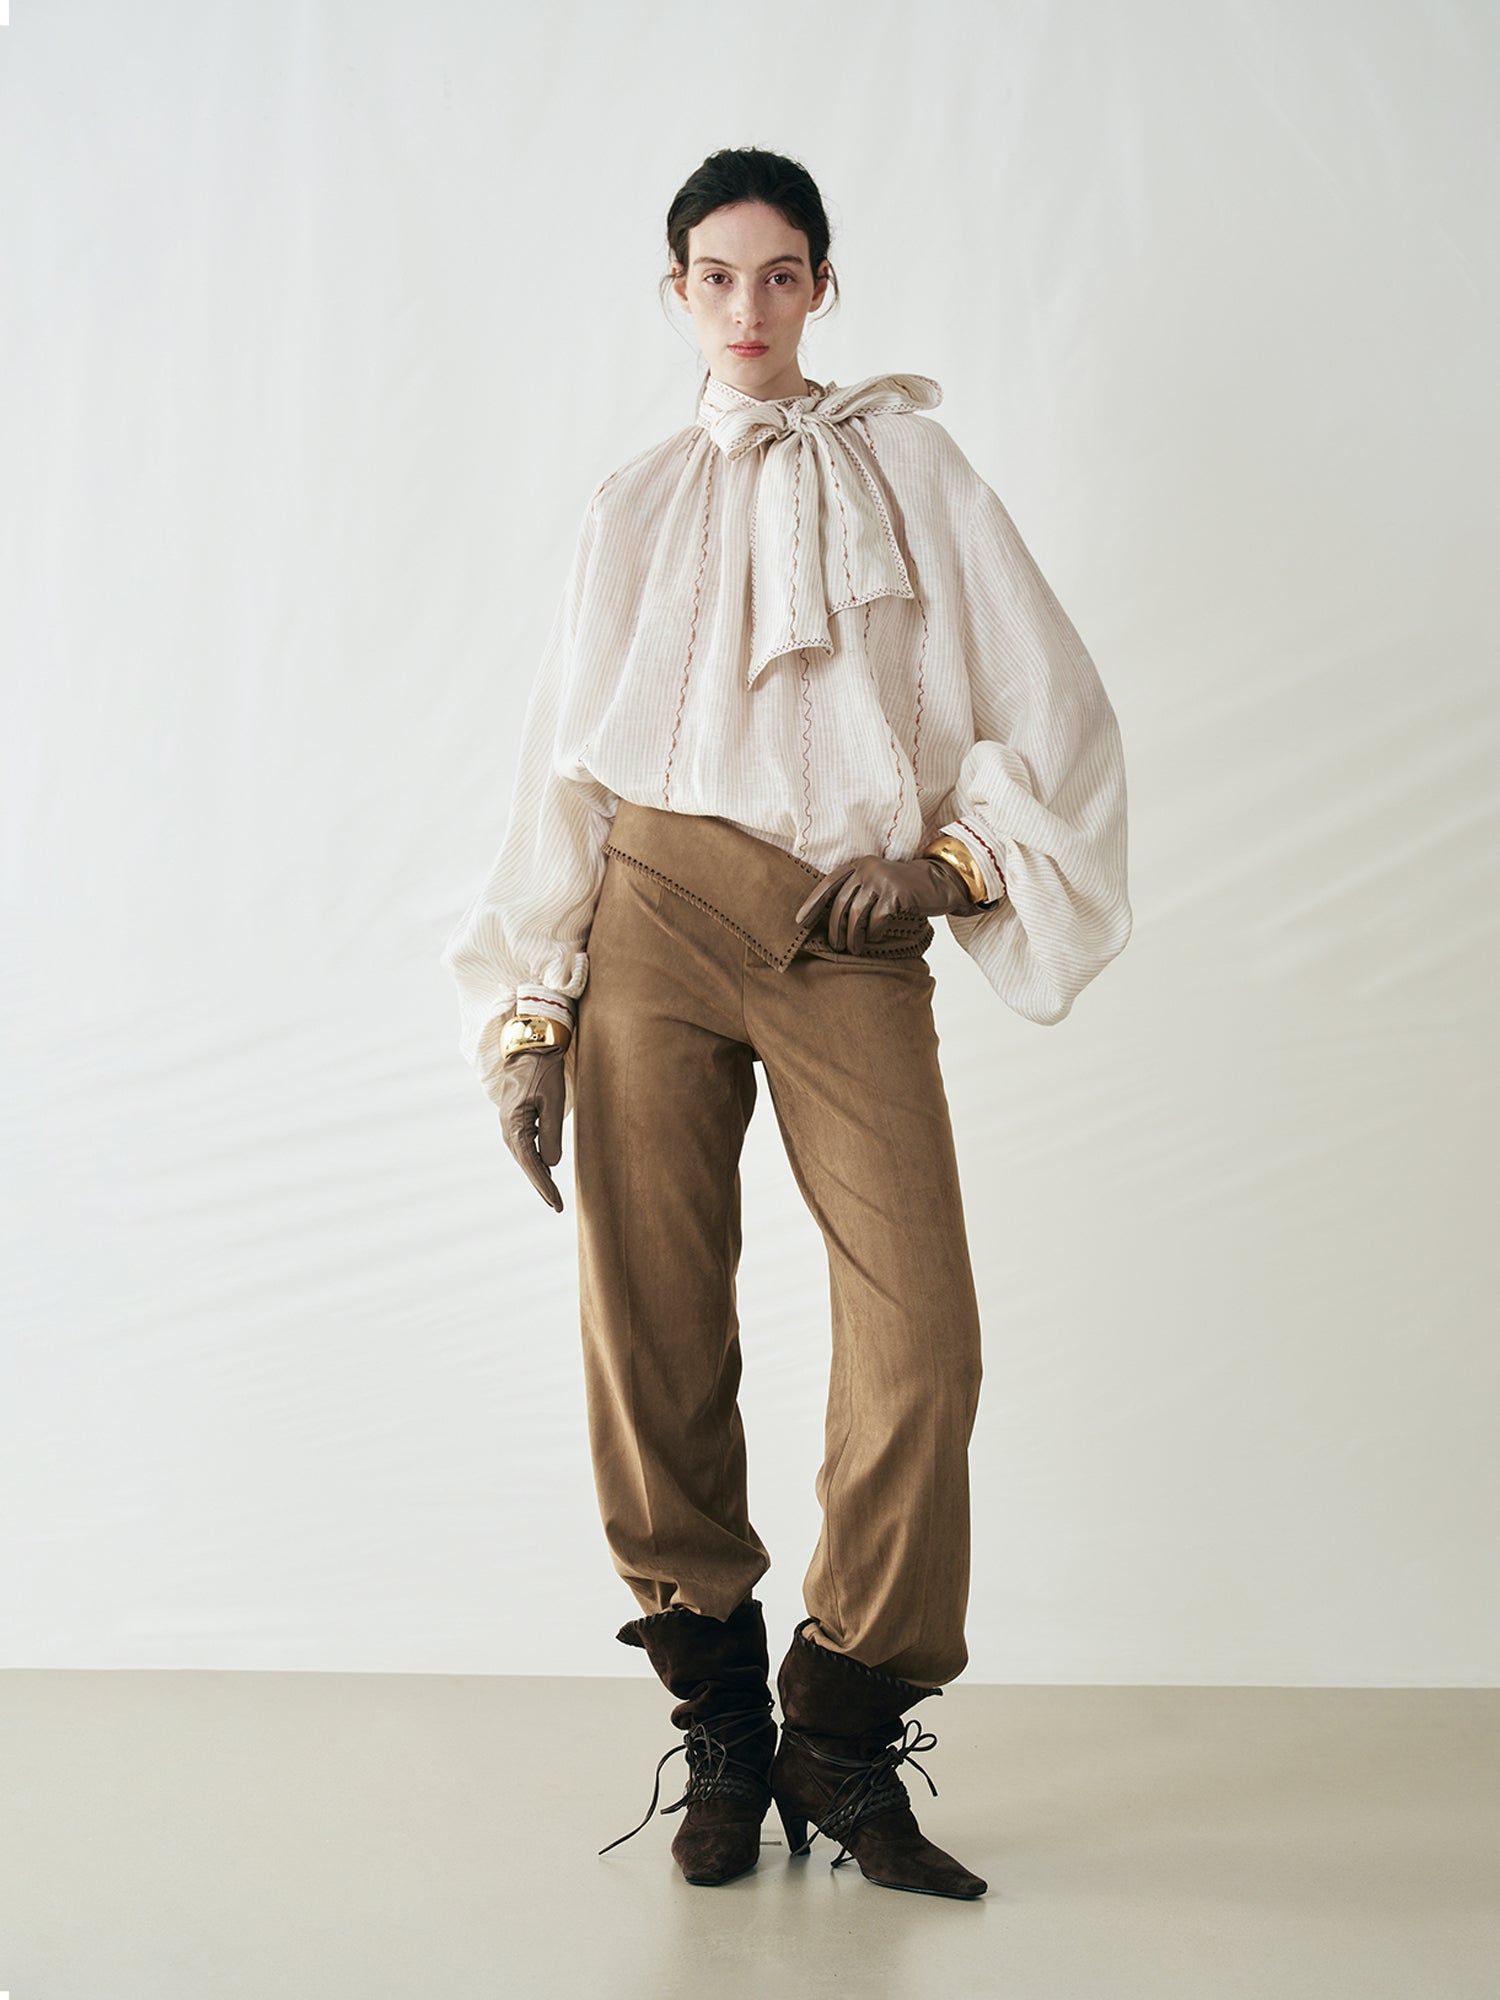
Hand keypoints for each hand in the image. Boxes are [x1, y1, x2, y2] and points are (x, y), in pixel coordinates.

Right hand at [497, 1045, 567, 1211]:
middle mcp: (508, 1126)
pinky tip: (544, 1166)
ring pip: (523, 1155)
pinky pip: (524, 1144)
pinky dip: (534, 1158)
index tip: (556, 1203)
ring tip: (551, 1192)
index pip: (531, 1164)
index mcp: (515, 1124)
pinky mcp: (515, 1116)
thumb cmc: (543, 1071)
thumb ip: (551, 1133)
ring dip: (537, 1173)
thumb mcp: (552, 1101)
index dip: (544, 1185)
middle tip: (556, 1204)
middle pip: (525, 1163)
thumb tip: (551, 1164)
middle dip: (541, 1184)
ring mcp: (509, 1122)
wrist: (530, 1045)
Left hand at [794, 854, 975, 953]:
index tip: (800, 922)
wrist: (939, 882)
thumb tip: (829, 922)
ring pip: (857, 915)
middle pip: (841, 904)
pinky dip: (875, 933)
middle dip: (835, 929)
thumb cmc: (904, 891)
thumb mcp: (876, 886)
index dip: (812, 904)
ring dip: (853, 937)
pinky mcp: (896, 893)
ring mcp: (881, 879)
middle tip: (836, 947)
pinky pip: (877, 920)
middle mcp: (867, 868)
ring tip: (854, 949)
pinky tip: (876, 939)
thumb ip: (856, 894)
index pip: (828, 884)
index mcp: (858, 865)